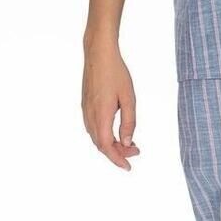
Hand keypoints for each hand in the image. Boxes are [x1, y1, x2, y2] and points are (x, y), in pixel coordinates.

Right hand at [82, 44, 142, 168]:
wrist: (98, 54)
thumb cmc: (115, 72)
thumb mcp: (128, 98)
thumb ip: (129, 122)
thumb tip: (128, 142)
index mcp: (101, 115)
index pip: (107, 147)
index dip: (117, 159)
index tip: (128, 166)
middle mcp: (90, 115)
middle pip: (101, 144)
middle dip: (117, 152)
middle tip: (135, 151)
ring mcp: (85, 110)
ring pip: (96, 137)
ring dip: (111, 144)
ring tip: (128, 143)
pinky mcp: (85, 105)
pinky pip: (93, 127)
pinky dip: (104, 135)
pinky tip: (115, 131)